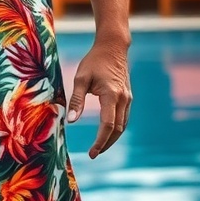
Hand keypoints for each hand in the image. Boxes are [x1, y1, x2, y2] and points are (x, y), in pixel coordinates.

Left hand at [67, 39, 131, 158]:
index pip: (108, 126)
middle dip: (107, 143)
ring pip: (123, 125)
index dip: (101, 141)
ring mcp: (128, 98)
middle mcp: (123, 99)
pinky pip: (124, 117)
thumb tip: (71, 121)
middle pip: (118, 129)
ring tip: (100, 147)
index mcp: (111, 95)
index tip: (92, 152)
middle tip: (94, 154)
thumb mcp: (81, 78)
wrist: (113, 47)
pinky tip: (108, 132)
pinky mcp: (128, 96)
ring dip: (113, 138)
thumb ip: (77, 100)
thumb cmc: (94, 61)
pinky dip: (117, 128)